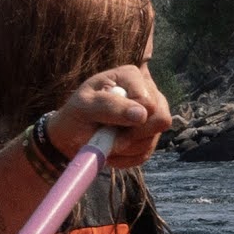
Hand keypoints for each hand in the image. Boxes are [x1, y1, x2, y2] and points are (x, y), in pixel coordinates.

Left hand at [45, 63, 172, 168]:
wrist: (72, 135)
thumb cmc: (76, 114)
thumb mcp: (84, 106)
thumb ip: (111, 106)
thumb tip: (142, 114)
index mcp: (131, 76)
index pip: (148, 101)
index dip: (130, 117)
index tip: (106, 120)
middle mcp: (149, 92)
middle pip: (161, 119)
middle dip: (131, 135)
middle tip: (108, 134)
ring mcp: (153, 115)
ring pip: (151, 140)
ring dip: (124, 147)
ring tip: (105, 139)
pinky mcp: (150, 137)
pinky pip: (144, 155)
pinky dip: (123, 157)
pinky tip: (110, 148)